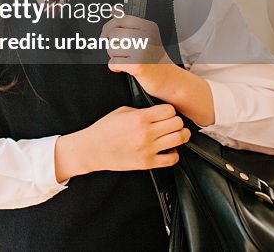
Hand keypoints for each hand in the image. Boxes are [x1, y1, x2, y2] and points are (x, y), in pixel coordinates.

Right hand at [55, 105, 188, 179]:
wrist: (92, 149)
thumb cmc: (103, 131)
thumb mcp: (120, 112)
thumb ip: (140, 111)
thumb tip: (154, 112)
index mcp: (139, 118)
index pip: (169, 110)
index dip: (170, 110)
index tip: (166, 113)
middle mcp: (146, 133)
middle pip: (177, 123)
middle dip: (177, 121)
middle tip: (172, 123)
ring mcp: (148, 149)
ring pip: (179, 139)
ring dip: (181, 135)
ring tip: (176, 134)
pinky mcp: (148, 163)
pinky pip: (172, 159)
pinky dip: (174, 153)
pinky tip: (168, 149)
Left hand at [102, 14, 173, 96]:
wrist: (167, 78)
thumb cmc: (153, 56)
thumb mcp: (145, 35)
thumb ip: (128, 23)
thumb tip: (114, 10)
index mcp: (148, 27)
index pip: (121, 19)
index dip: (109, 27)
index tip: (106, 35)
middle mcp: (146, 37)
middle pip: (113, 34)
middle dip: (113, 45)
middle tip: (124, 52)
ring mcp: (142, 51)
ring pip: (111, 48)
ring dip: (115, 56)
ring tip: (127, 59)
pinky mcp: (137, 65)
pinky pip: (113, 63)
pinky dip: (115, 67)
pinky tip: (126, 68)